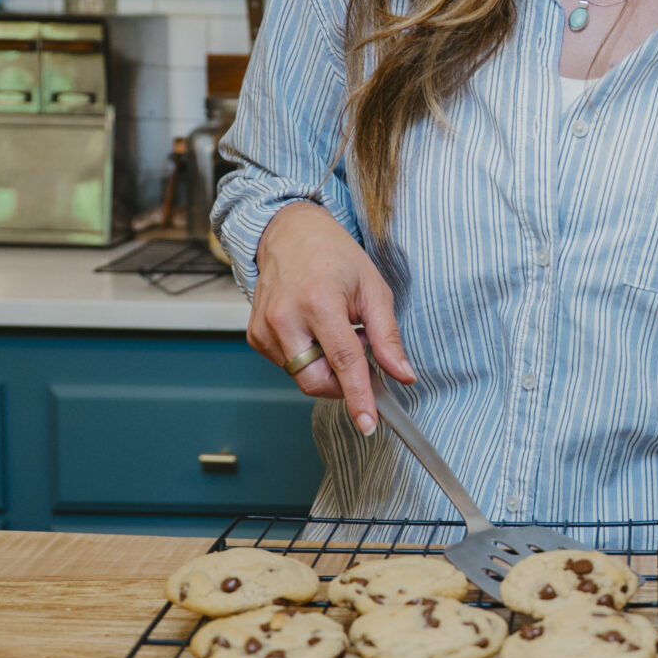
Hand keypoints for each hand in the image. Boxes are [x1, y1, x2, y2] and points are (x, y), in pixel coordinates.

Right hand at [246, 201, 413, 431]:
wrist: (289, 233)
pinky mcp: (255, 335)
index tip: (368, 424)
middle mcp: (285, 318)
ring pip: (301, 376)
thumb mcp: (373, 288)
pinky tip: (312, 331)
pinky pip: (287, 365)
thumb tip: (402, 374)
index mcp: (319, 302)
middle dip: (343, 383)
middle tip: (359, 355)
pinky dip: (306, 358)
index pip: (344, 362)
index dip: (359, 397)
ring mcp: (265, 328)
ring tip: (334, 331)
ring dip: (325, 367)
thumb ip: (387, 336)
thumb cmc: (334, 256)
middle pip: (316, 380)